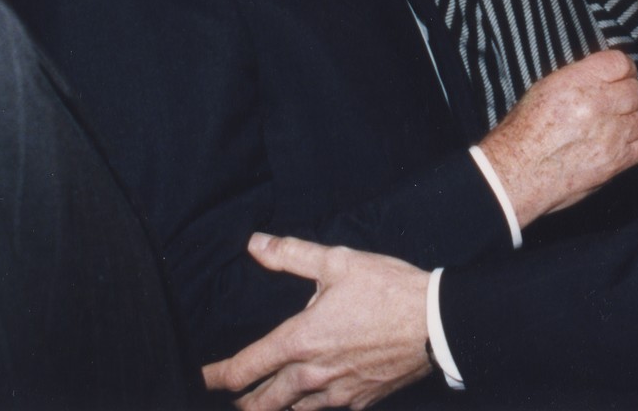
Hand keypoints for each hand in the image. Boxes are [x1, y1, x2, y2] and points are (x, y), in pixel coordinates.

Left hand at [201, 234, 429, 410]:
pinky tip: (312, 403)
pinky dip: (311, 409)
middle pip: (262, 403)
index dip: (217, 376)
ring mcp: (337, 393)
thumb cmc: (388, 290)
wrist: (436, 323)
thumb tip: (255, 243)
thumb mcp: (337, 262)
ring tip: (261, 407)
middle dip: (241, 403)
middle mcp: (312, 375)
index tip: (201, 379)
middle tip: (230, 401)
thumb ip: (291, 254)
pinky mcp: (360, 401)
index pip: (245, 367)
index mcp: (300, 340)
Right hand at [477, 48, 637, 226]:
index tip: (622, 74)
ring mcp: (611, 135)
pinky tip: (633, 138)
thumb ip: (579, 80)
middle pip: (635, 90)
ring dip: (633, 118)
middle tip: (618, 100)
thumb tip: (603, 78)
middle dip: (628, 94)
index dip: (624, 68)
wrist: (516, 173)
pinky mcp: (616, 162)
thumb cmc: (522, 133)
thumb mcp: (545, 89)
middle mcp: (598, 105)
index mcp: (577, 82)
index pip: (620, 62)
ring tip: (621, 122)